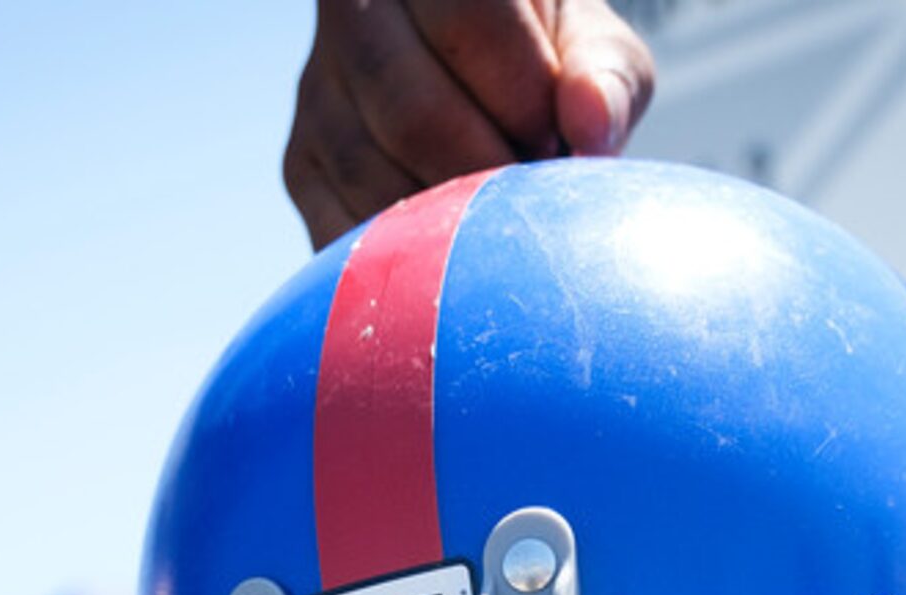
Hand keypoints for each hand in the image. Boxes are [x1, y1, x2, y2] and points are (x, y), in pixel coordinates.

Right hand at [286, 0, 656, 247]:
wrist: (472, 76)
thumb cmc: (546, 61)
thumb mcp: (590, 49)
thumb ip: (605, 76)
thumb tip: (590, 131)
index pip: (469, 20)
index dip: (526, 96)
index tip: (558, 138)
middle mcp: (352, 11)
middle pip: (414, 113)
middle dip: (490, 172)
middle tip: (530, 195)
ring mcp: (316, 92)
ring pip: (372, 174)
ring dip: (450, 223)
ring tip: (496, 222)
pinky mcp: (300, 163)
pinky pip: (339, 231)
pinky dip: (403, 258)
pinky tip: (448, 256)